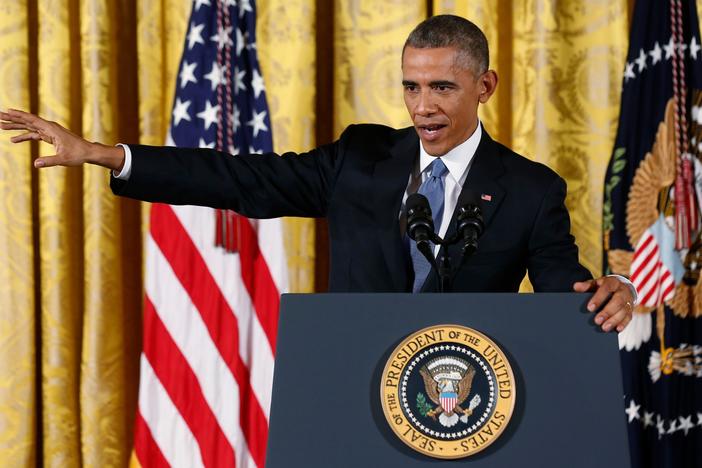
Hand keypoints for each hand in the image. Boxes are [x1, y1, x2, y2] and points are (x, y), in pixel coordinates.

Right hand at [0, 109, 124, 170]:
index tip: (7, 111)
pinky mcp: (50, 137)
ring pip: (29, 127)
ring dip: (16, 126)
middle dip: (13, 119)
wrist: (88, 152)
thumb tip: (35, 164)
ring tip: (1, 126)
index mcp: (51, 129)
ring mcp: (49, 132)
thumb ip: (49, 161)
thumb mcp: (63, 159)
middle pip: (28, 121)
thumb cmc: (78, 154)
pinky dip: (24, 136)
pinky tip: (14, 140)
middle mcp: (49, 127)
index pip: (32, 120)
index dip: (19, 115)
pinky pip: (34, 135)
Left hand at [573, 277, 633, 332]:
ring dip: (614, 320)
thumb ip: (586, 285)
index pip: (606, 289)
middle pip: (618, 301)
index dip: (598, 298)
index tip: (589, 308)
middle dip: (607, 312)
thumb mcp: (595, 283)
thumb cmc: (604, 286)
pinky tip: (617, 329)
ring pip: (624, 311)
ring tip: (604, 328)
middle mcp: (623, 291)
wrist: (621, 287)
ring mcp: (628, 300)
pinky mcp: (631, 310)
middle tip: (597, 321)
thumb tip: (576, 286)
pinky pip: (629, 317)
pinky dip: (623, 324)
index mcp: (612, 282)